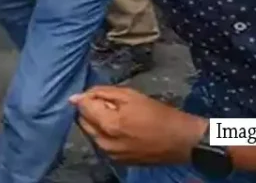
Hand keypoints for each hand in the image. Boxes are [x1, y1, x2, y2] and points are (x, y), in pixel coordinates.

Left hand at [70, 86, 207, 165]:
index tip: (102, 94)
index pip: (82, 107)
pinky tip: (121, 128)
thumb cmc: (157, 114)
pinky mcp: (116, 161)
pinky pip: (101, 143)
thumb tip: (76, 97)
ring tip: (118, 116)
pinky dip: (105, 133)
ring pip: (91, 133)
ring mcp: (110, 155)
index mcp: (108, 125)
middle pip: (83, 121)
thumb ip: (101, 93)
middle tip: (111, 105)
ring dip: (97, 122)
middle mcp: (104, 143)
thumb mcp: (130, 95)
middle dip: (91, 110)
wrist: (180, 140)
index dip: (89, 96)